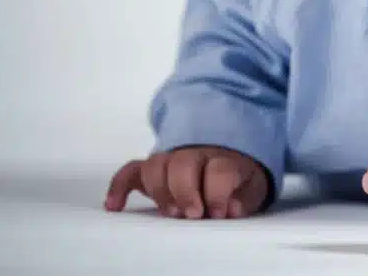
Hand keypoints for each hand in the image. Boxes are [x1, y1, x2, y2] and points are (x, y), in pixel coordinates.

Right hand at [104, 146, 268, 218]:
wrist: (230, 157)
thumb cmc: (239, 178)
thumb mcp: (253, 187)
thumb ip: (245, 198)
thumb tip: (231, 210)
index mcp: (224, 158)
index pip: (218, 168)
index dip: (217, 192)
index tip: (218, 212)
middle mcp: (196, 154)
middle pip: (182, 162)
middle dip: (185, 190)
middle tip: (192, 214)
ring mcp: (172, 159)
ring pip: (156, 164)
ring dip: (159, 190)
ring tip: (170, 213)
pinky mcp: (154, 169)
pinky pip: (131, 170)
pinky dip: (119, 185)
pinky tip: (114, 206)